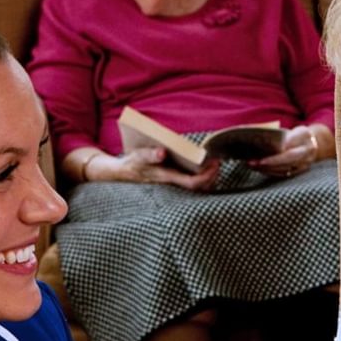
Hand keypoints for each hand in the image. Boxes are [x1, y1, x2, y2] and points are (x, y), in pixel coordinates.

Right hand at [104, 147, 220, 190]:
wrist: (122, 172)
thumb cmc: (132, 162)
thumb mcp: (138, 156)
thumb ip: (149, 154)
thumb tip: (162, 153)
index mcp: (167, 177)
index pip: (192, 183)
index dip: (206, 176)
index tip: (215, 164)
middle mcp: (172, 183)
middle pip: (199, 187)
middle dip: (212, 176)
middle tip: (218, 162)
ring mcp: (173, 183)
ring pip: (196, 187)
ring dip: (208, 177)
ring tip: (214, 164)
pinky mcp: (172, 180)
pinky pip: (191, 182)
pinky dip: (201, 176)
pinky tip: (203, 166)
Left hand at [247, 126, 317, 178]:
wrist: (315, 145)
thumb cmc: (303, 136)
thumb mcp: (300, 131)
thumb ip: (290, 137)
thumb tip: (278, 145)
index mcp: (305, 148)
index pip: (288, 156)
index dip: (274, 160)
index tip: (261, 161)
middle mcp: (305, 160)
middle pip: (283, 166)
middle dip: (266, 166)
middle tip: (250, 162)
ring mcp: (301, 168)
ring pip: (281, 172)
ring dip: (265, 170)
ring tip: (250, 165)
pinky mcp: (296, 173)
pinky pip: (281, 175)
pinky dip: (269, 172)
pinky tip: (259, 168)